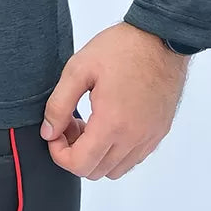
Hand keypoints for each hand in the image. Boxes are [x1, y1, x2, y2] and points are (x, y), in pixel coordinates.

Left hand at [39, 22, 188, 180]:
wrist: (161, 38)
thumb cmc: (121, 49)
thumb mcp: (79, 68)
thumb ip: (59, 104)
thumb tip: (48, 132)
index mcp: (112, 123)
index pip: (79, 165)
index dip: (59, 153)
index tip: (55, 131)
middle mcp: (133, 138)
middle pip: (96, 171)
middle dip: (75, 152)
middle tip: (70, 122)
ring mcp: (149, 138)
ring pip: (115, 169)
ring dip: (96, 154)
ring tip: (89, 122)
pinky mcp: (159, 133)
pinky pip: (133, 158)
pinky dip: (115, 151)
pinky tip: (109, 122)